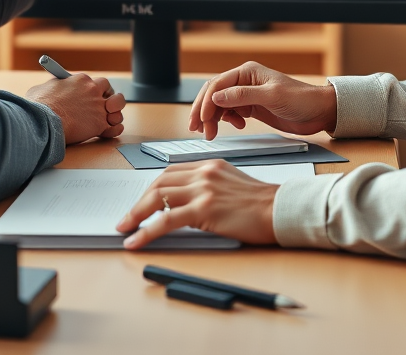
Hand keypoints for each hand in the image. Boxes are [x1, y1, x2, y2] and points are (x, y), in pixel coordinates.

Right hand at [26, 73, 124, 143]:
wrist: (44, 121)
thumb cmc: (40, 106)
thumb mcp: (44, 88)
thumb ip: (54, 86)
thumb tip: (53, 87)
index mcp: (81, 80)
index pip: (93, 81)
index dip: (93, 90)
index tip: (90, 95)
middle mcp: (92, 90)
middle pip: (109, 89)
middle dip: (109, 96)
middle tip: (105, 104)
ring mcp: (98, 106)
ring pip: (117, 106)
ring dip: (115, 112)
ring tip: (110, 118)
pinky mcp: (99, 123)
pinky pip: (115, 125)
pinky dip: (115, 129)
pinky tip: (111, 130)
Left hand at [116, 160, 277, 249]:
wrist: (281, 210)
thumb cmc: (262, 203)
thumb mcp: (232, 184)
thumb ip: (210, 187)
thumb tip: (187, 205)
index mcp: (209, 165)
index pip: (170, 172)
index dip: (151, 188)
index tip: (140, 202)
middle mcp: (204, 172)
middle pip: (159, 182)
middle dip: (138, 201)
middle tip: (126, 218)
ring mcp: (203, 189)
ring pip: (158, 198)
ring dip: (135, 214)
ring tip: (124, 229)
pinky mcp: (205, 209)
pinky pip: (166, 220)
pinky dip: (146, 231)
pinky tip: (136, 241)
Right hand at [189, 61, 336, 139]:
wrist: (319, 112)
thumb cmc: (301, 99)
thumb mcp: (272, 96)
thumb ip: (243, 96)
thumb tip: (216, 96)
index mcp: (247, 72)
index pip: (218, 85)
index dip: (206, 102)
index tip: (202, 120)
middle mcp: (244, 81)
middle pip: (214, 94)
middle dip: (203, 111)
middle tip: (197, 129)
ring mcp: (248, 95)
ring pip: (220, 104)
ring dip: (214, 118)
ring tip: (212, 134)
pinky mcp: (253, 108)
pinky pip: (232, 112)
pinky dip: (228, 120)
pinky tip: (237, 127)